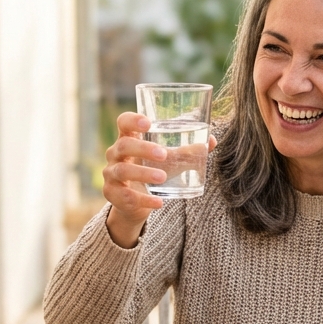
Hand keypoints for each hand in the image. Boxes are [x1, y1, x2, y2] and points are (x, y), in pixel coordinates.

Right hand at [103, 112, 216, 247]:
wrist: (136, 202)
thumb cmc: (153, 170)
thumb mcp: (169, 160)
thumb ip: (187, 152)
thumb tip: (211, 141)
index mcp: (128, 138)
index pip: (124, 122)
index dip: (132, 120)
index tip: (148, 123)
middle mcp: (115, 153)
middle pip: (123, 145)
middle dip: (143, 149)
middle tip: (164, 154)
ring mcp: (111, 174)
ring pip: (122, 171)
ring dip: (143, 173)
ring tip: (163, 177)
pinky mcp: (112, 193)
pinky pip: (126, 196)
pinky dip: (144, 200)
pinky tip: (159, 203)